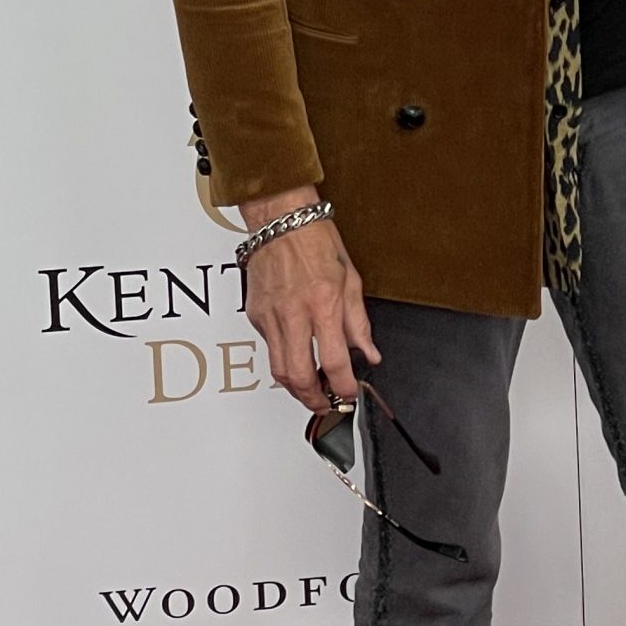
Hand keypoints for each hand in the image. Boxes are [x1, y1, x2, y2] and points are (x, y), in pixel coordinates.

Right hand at [237, 188, 379, 412]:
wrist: (281, 220)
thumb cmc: (316, 241)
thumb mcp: (351, 279)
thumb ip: (359, 322)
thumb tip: (369, 353)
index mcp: (324, 303)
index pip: (335, 361)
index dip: (343, 386)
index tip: (349, 394)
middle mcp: (295, 313)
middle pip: (299, 376)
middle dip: (314, 400)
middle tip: (326, 405)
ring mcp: (271, 315)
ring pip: (278, 369)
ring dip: (296, 388)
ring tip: (312, 391)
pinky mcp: (256, 315)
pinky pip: (269, 347)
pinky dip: (283, 359)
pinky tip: (296, 356)